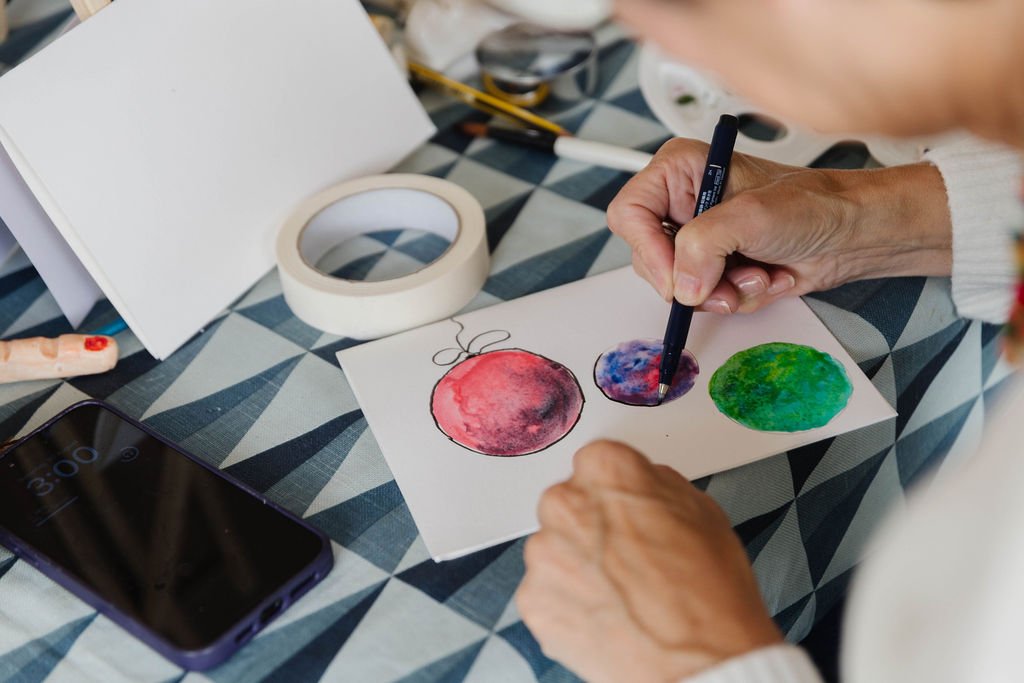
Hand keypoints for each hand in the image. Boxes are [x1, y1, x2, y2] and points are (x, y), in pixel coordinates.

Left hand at [516, 440, 781, 681]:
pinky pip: (546, 591)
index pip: (600, 463)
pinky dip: (568, 603)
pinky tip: (606, 616)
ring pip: (555, 548)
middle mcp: (565, 503)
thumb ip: (658, 485)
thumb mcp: (703, 511)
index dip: (621, 491)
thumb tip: (643, 484)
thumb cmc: (710, 594)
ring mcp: (544, 554)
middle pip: (570, 503)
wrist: (700, 665)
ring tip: (622, 594)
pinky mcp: (533, 599)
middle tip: (628, 557)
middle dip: (593, 525)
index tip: (632, 510)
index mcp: (607, 470)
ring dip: (579, 565)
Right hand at [607, 138, 952, 313]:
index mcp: (681, 171)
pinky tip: (765, 277)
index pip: (629, 214)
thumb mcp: (751, 216)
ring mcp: (699, 238)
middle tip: (721, 284)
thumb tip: (680, 285)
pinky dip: (737, 297)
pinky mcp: (716, 266)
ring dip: (720, 292)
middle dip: (692, 279)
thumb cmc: (815, 205)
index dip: (647, 250)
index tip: (676, 276)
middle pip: (648, 257)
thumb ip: (702, 246)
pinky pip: (704, 298)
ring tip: (756, 276)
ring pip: (677, 285)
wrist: (854, 235)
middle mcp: (684, 203)